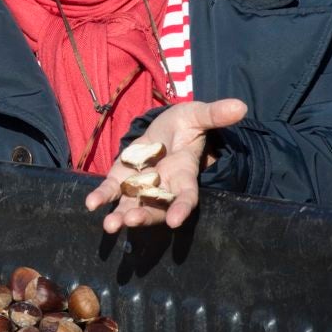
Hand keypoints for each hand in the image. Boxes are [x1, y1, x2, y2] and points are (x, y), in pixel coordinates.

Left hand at [84, 99, 246, 232]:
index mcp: (184, 173)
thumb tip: (240, 106)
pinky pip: (112, 191)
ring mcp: (141, 185)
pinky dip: (102, 197)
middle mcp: (163, 186)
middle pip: (156, 208)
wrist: (163, 127)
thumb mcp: (197, 115)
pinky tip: (91, 204)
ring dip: (122, 216)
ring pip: (133, 205)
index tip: (175, 222)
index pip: (186, 195)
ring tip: (111, 225)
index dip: (182, 208)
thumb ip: (214, 114)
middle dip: (145, 216)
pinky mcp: (122, 178)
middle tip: (131, 222)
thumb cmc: (184, 124)